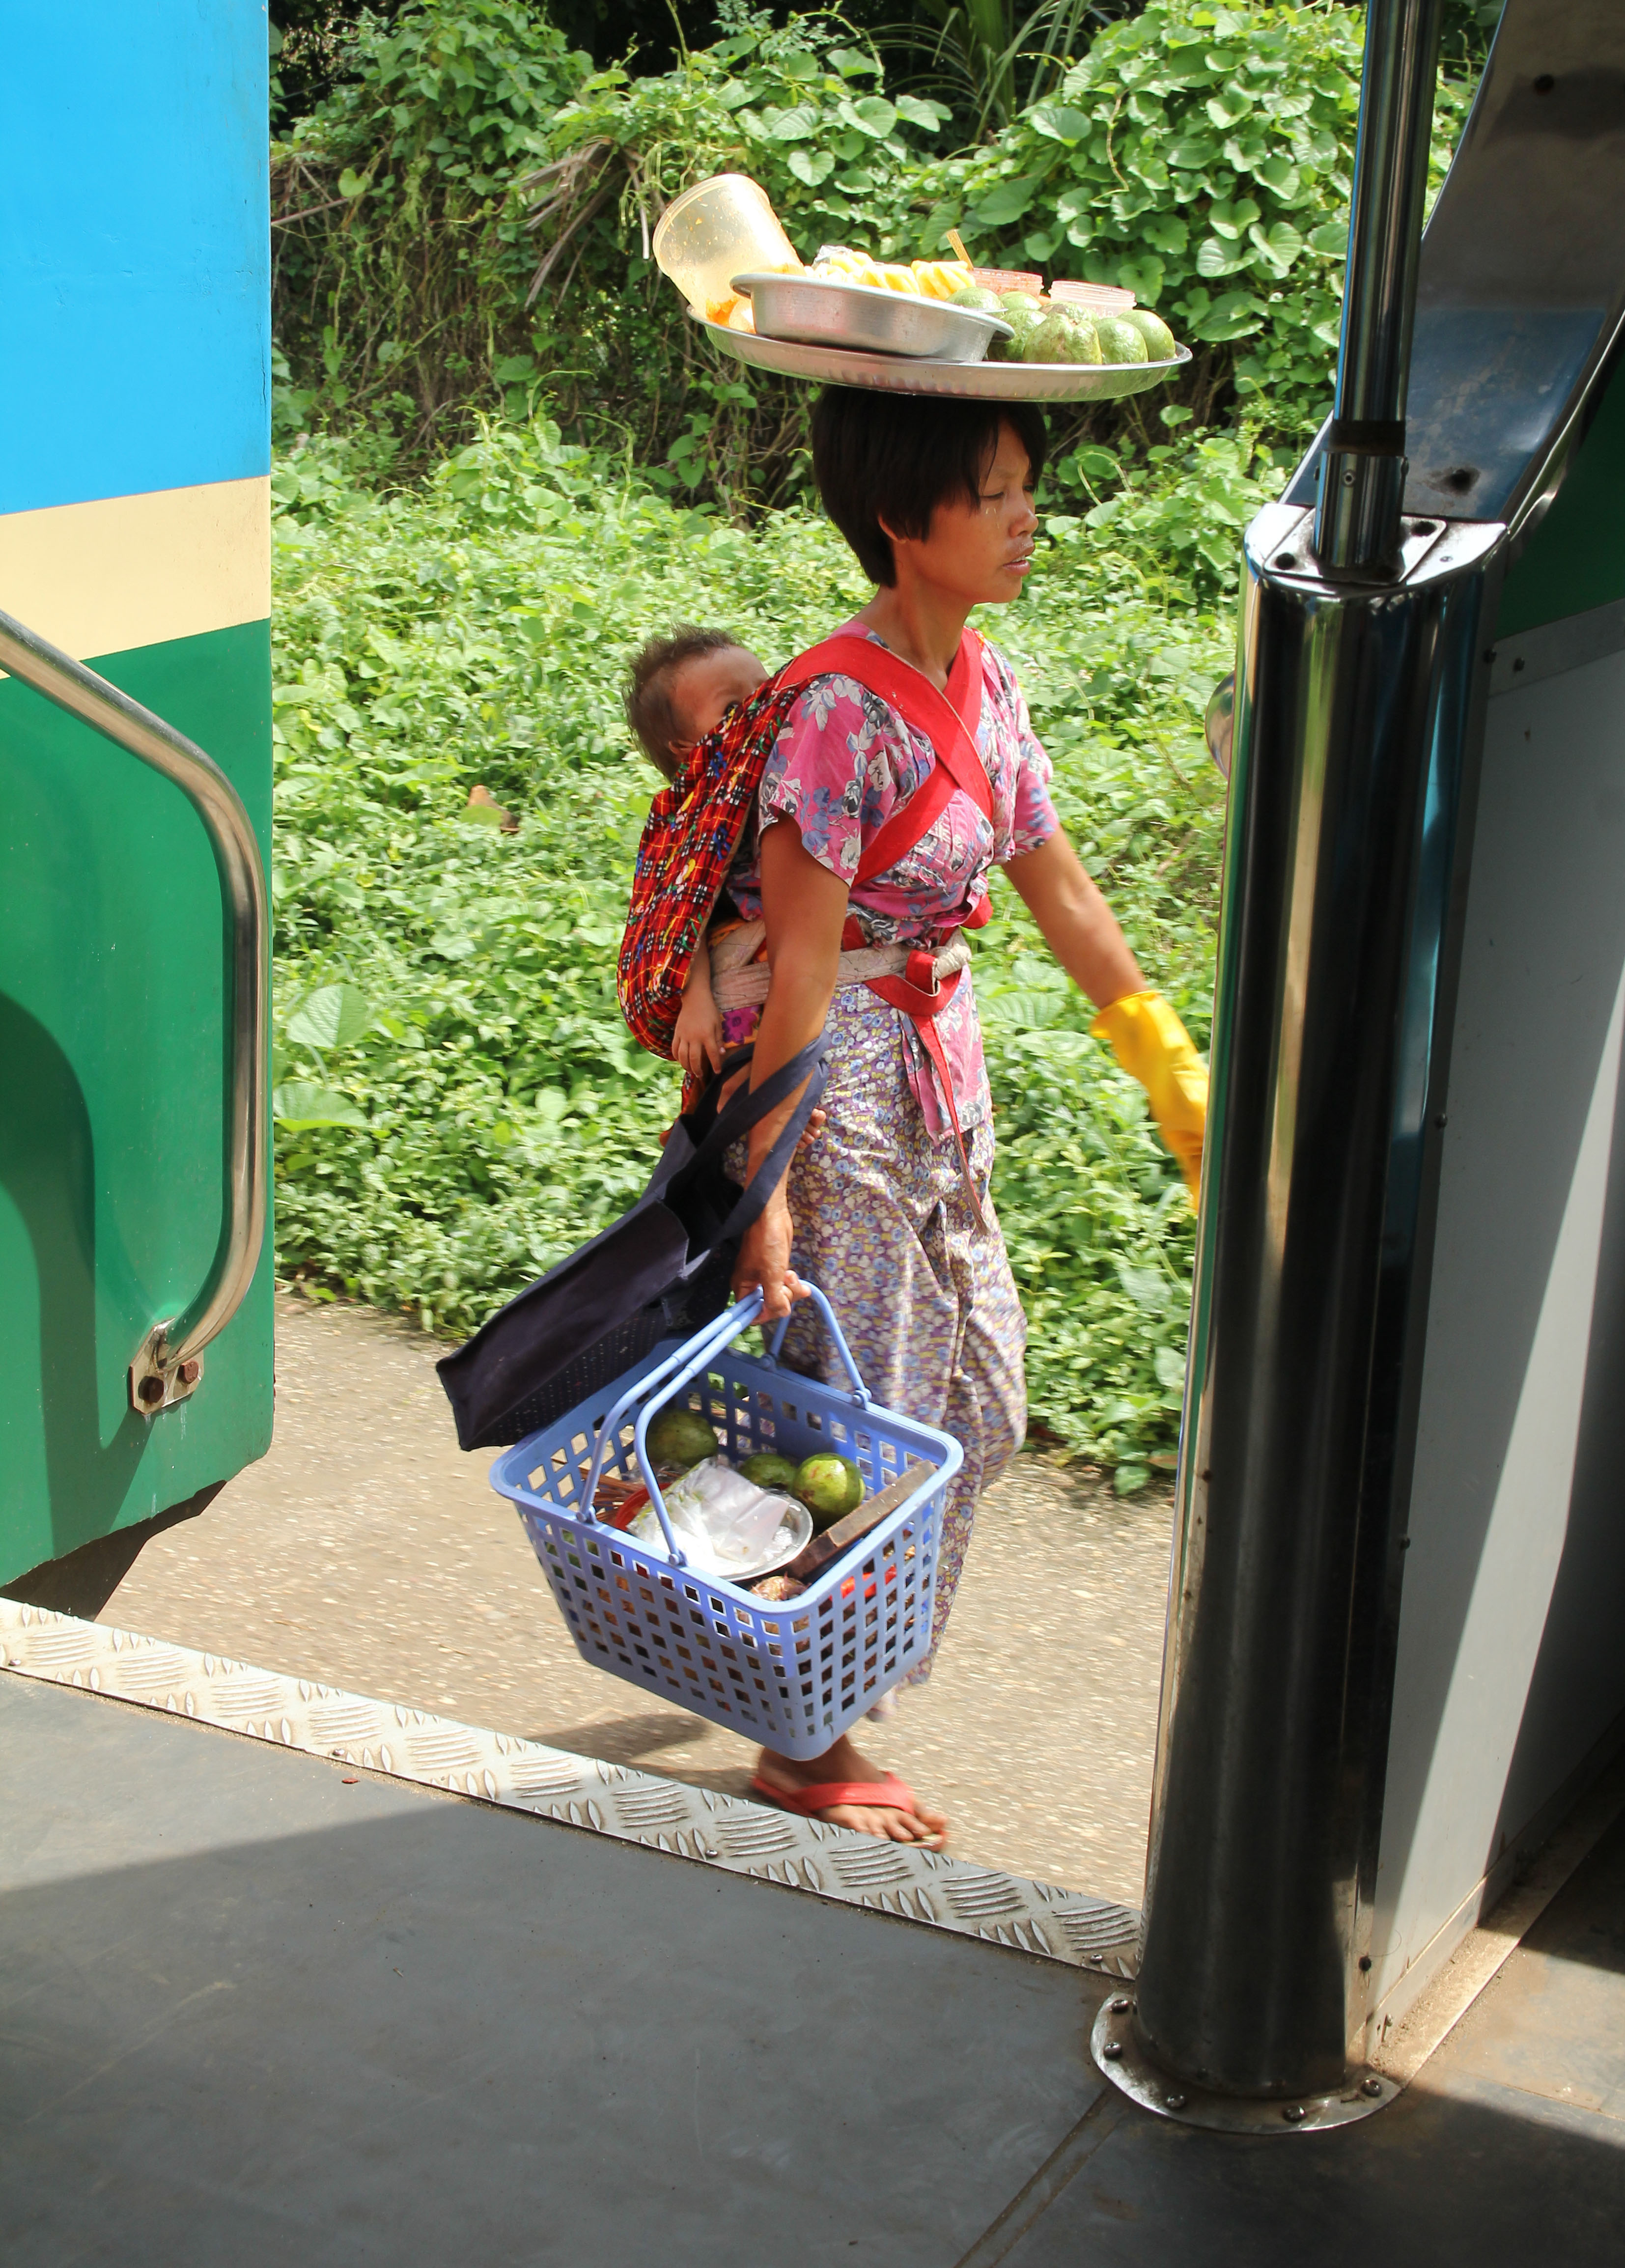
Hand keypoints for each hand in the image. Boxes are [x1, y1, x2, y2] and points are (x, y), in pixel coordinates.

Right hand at [673, 1000, 723, 1081]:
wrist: (694, 998)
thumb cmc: (709, 1010)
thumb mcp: (718, 1024)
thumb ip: (719, 1039)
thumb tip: (722, 1053)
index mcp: (707, 1034)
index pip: (712, 1054)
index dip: (716, 1064)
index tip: (718, 1071)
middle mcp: (694, 1037)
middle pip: (694, 1059)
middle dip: (698, 1070)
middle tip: (700, 1075)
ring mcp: (684, 1035)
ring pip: (682, 1056)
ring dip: (686, 1066)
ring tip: (691, 1071)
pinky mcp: (677, 1033)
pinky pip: (674, 1048)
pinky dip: (677, 1057)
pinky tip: (681, 1061)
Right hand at [732, 1191, 808, 1319]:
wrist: (771, 1216)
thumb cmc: (767, 1243)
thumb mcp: (771, 1275)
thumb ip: (774, 1299)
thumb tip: (781, 1313)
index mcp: (743, 1287)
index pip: (752, 1313)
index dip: (767, 1313)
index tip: (779, 1307)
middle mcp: (752, 1284)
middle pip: (768, 1305)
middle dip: (782, 1298)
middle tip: (787, 1286)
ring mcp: (764, 1277)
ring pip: (780, 1295)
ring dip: (790, 1290)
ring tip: (791, 1275)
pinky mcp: (775, 1269)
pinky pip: (784, 1285)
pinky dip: (792, 1283)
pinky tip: (794, 1275)